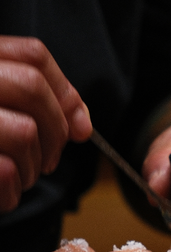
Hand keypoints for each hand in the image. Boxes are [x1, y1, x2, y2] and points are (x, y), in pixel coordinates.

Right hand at [0, 36, 92, 212]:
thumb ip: (26, 103)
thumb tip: (82, 125)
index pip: (31, 54)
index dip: (65, 91)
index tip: (79, 126)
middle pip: (31, 87)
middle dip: (55, 130)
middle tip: (48, 161)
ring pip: (23, 131)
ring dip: (32, 168)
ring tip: (17, 180)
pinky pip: (4, 170)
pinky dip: (11, 193)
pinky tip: (2, 197)